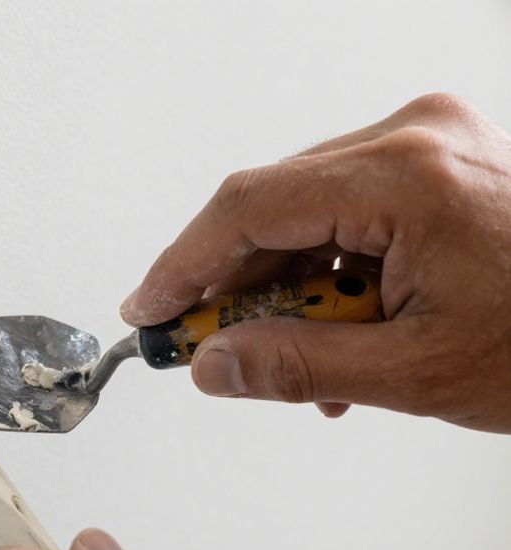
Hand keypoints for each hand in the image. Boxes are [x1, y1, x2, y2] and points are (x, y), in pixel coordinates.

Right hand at [121, 93, 510, 432]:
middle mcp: (415, 139)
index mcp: (407, 177)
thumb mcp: (417, 373)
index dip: (183, 264)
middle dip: (235, 287)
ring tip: (299, 362)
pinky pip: (348, 212)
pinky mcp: (438, 162)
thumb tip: (212, 366)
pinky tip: (339, 334)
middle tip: (206, 349)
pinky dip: (329, 275)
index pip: (250, 206)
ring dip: (286, 290)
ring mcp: (430, 144)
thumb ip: (296, 367)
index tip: (148, 310)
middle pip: (273, 205)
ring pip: (306, 212)